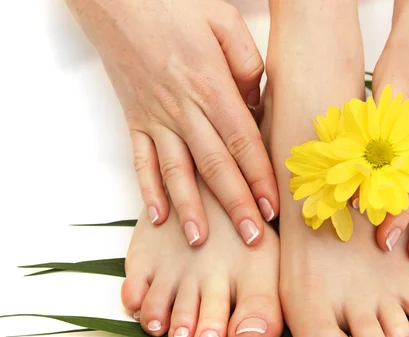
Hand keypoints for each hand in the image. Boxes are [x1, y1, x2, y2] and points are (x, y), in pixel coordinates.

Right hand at [66, 0, 277, 245]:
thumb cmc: (174, 6)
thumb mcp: (224, 21)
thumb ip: (248, 65)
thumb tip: (256, 105)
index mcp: (211, 86)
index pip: (243, 143)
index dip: (260, 178)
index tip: (274, 208)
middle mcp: (183, 110)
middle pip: (215, 166)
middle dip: (236, 206)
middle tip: (252, 238)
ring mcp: (155, 118)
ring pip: (177, 172)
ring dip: (191, 210)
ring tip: (203, 241)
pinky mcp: (134, 120)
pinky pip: (141, 161)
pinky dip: (149, 191)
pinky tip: (159, 217)